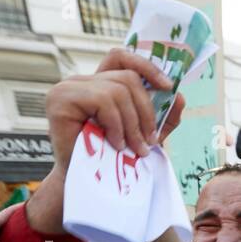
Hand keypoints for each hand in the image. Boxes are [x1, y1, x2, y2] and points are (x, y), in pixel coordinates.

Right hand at [28, 49, 184, 233]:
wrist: (87, 184)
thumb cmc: (113, 159)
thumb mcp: (145, 135)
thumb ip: (164, 117)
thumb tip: (180, 96)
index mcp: (99, 83)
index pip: (121, 57)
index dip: (146, 65)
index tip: (168, 87)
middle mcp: (82, 80)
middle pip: (127, 78)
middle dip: (146, 111)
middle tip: (149, 141)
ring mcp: (68, 87)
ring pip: (117, 90)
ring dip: (132, 124)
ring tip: (133, 148)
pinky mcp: (60, 98)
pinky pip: (102, 100)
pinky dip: (116, 124)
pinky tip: (114, 144)